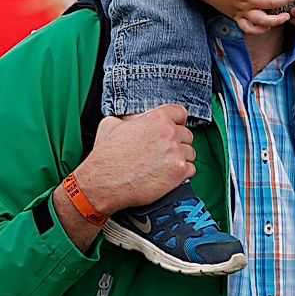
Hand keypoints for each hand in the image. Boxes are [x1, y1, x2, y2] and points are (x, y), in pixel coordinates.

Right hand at [75, 105, 195, 215]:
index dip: (176, 122)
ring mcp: (175, 153)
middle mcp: (169, 133)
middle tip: (164, 152)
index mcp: (156, 118)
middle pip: (187, 134)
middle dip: (177, 142)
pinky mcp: (178, 172)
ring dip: (181, 158)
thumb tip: (132, 121)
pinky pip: (191, 169)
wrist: (103, 182)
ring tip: (165, 165)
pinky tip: (169, 175)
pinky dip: (183, 174)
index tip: (173, 129)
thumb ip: (128, 118)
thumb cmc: (106, 156)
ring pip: (190, 152)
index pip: (180, 113)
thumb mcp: (111, 124)